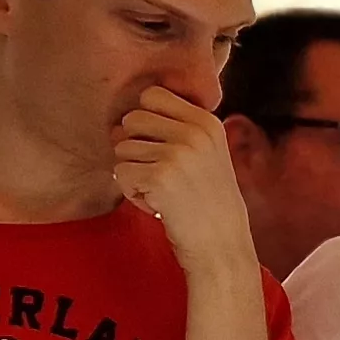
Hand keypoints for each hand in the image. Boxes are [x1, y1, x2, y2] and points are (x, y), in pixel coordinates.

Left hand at [113, 86, 255, 276]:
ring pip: (122, 147)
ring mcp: (178, 153)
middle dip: (135, 146)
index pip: (153, 95)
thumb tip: (117, 126)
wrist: (222, 245)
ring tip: (161, 191)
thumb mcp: (206, 155)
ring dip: (133, 172)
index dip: (146, 120)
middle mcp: (194, 132)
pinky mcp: (160, 177)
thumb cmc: (207, 202)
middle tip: (158, 172)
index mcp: (207, 122)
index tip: (160, 145)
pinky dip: (131, 192)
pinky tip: (156, 204)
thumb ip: (173, 130)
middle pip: (132, 119)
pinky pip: (120, 173)